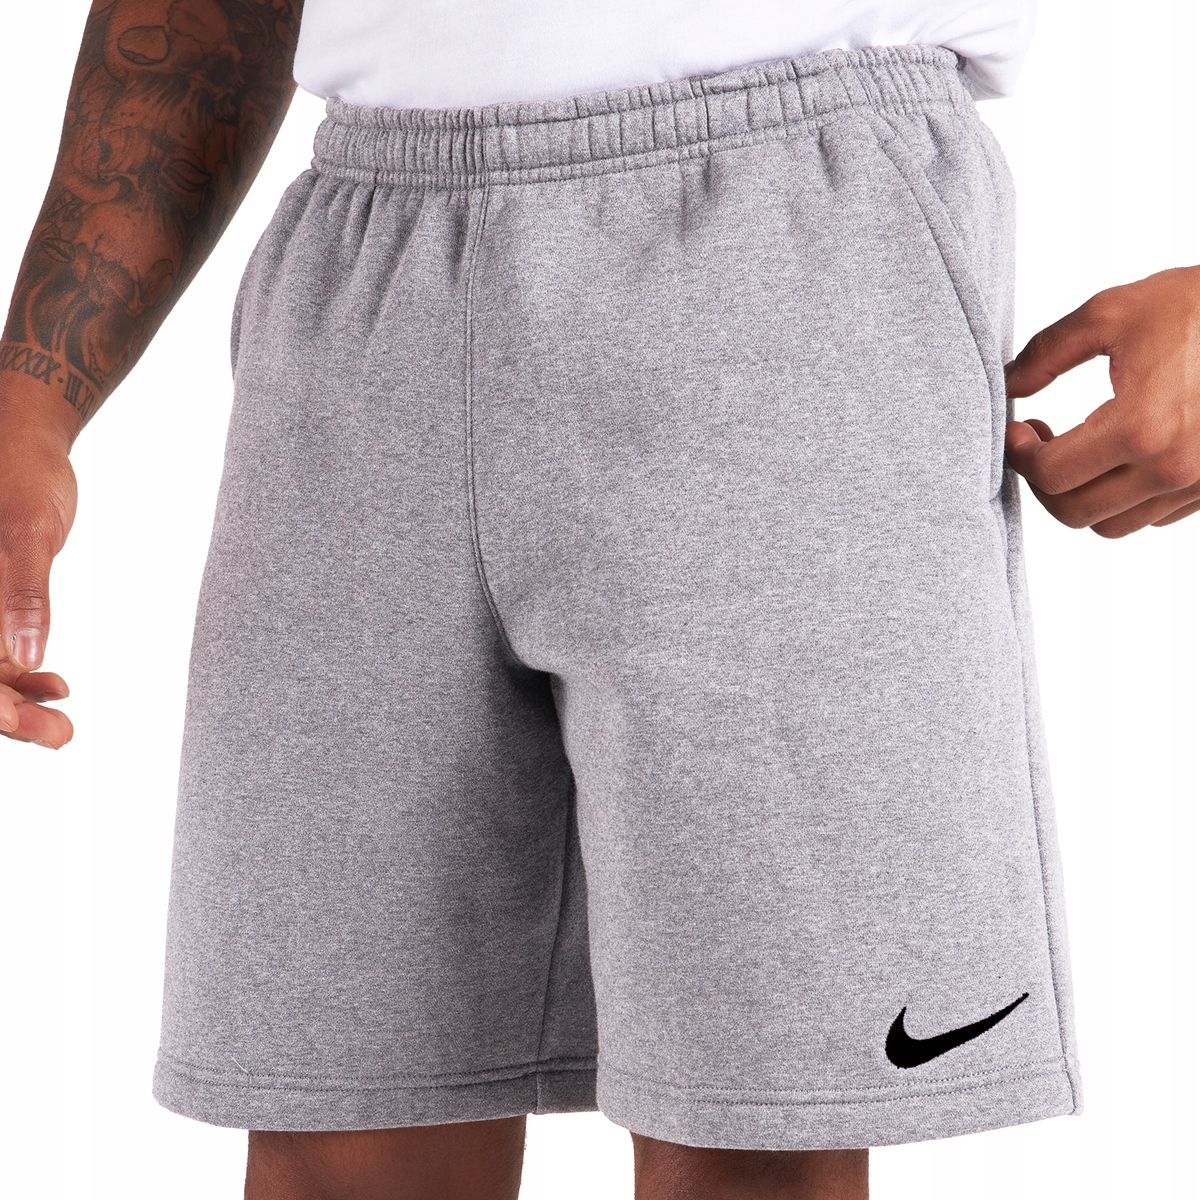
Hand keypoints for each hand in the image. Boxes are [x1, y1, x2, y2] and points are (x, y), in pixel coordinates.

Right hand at [0, 412, 76, 747]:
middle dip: (6, 712)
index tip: (20, 724)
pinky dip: (25, 674)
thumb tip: (26, 656)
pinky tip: (59, 688)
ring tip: (63, 727)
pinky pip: (0, 647)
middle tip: (58, 736)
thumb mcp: (28, 530)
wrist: (26, 436)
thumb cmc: (20, 469)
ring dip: (18, 701)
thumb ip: (22, 593)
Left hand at [1005, 265, 1199, 536]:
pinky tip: (1120, 453)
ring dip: (1082, 494)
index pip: (1049, 474)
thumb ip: (1046, 353)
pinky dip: (1123, 496)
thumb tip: (1006, 387)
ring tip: (1076, 448)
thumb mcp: (1112, 313)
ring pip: (1111, 525)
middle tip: (1038, 442)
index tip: (1017, 428)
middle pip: (1073, 512)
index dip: (1018, 453)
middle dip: (1043, 481)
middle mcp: (1173, 469)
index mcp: (1142, 429)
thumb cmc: (1199, 305)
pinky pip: (1151, 516)